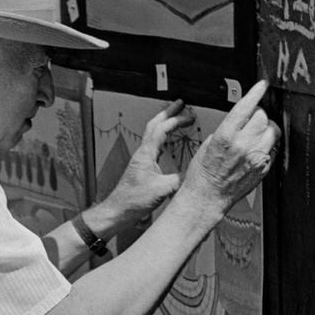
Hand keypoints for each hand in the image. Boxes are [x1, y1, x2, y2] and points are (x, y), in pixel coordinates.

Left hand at [103, 98, 196, 222]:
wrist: (118, 210)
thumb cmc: (134, 200)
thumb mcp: (162, 190)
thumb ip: (180, 179)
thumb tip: (196, 172)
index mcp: (146, 154)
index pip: (162, 129)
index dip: (176, 120)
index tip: (190, 116)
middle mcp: (142, 153)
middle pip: (154, 125)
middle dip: (167, 113)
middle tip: (179, 104)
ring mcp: (140, 159)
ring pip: (152, 134)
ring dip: (164, 123)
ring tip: (175, 118)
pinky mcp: (141, 167)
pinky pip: (153, 145)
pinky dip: (162, 138)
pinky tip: (168, 142)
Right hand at [182, 81, 279, 214]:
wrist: (207, 197)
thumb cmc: (203, 174)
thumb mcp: (208, 144)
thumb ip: (227, 129)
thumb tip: (240, 120)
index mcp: (226, 137)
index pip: (246, 107)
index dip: (255, 93)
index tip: (261, 85)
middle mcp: (243, 146)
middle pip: (262, 117)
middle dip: (257, 114)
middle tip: (250, 119)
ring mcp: (256, 158)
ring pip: (272, 131)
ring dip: (265, 129)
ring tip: (255, 134)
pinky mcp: (263, 168)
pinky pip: (272, 148)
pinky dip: (265, 145)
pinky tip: (254, 150)